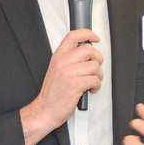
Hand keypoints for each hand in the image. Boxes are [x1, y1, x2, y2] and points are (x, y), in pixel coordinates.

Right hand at [20, 29, 102, 144]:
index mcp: (58, 57)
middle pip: (89, 50)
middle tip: (95, 68)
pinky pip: (95, 79)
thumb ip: (68, 59)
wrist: (44, 110)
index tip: (95, 38)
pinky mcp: (76, 85)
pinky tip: (90, 89)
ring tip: (92, 81)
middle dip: (98, 59)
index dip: (87, 34)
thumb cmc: (52, 93)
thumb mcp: (56, 70)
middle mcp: (62, 62)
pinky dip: (96, 86)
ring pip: (95, 66)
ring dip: (98, 75)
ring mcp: (69, 73)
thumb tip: (86, 53)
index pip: (73, 36)